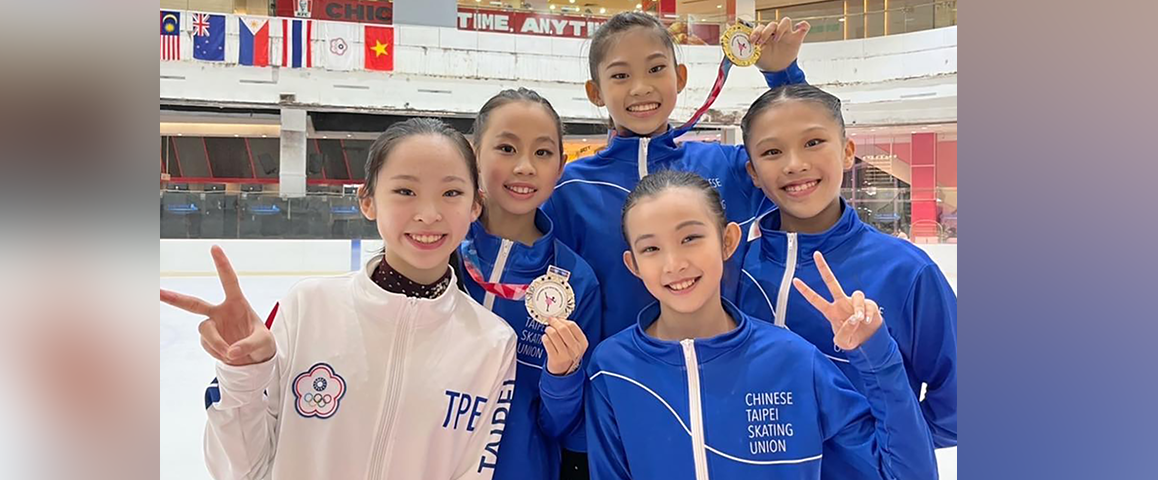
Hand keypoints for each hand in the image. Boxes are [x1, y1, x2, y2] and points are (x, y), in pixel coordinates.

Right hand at [160, 246, 274, 365]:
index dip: (222, 264)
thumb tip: (231, 352)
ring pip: (205, 331)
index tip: (214, 247)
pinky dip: (219, 353)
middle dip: (174, 298)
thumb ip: (249, 345)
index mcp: (238, 303)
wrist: (255, 360)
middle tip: (157, 292)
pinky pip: (208, 346)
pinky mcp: (208, 341)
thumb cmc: (263, 344)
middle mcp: (221, 312)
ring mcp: (212, 326)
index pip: (229, 281)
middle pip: (193, 304)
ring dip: (217, 343)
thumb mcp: (264, 343)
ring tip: (234, 355)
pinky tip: (230, 356)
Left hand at [541, 317, 588, 375]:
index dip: (562, 320)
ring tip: (548, 331)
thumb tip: (558, 319)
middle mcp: (575, 349)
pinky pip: (547, 342)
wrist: (564, 372)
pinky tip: (545, 338)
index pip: (572, 325)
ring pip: (554, 334)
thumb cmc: (568, 355)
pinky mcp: (556, 359)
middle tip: (550, 321)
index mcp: (582, 343)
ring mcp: (566, 354)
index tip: (557, 318)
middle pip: (563, 328)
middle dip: (554, 322)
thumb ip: (570, 332)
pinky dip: (544, 338)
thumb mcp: (575, 344)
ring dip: (548, 330)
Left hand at [751, 17, 810, 72]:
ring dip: (780, 28)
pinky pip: (803, 27)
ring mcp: (786, 34)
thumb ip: (750, 52)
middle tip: (762, 41)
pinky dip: (803, 25)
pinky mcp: (797, 38)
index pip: (761, 27)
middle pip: (772, 24)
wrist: (777, 71)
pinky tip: (799, 29)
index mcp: (764, 35)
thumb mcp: (756, 57)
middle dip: (766, 31)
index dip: (756, 32)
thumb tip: (743, 50)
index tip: (752, 40)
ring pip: (785, 22)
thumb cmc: (766, 61)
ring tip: (776, 39)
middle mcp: (775, 33)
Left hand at [792, 251, 882, 350]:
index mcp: (831, 312)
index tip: (795, 281)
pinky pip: (868, 304)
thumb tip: (853, 319)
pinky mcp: (869, 305)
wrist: (869, 343)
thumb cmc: (853, 340)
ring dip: (858, 307)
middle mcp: (841, 303)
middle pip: (831, 281)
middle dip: (823, 268)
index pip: (816, 299)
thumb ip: (844, 332)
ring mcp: (855, 303)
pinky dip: (868, 313)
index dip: (805, 291)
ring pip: (856, 295)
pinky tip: (867, 321)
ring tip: (859, 320)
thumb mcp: (843, 342)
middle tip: (816, 255)